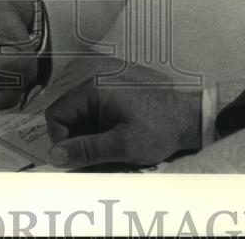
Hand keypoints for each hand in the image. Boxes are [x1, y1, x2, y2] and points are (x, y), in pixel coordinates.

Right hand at [44, 63, 201, 168]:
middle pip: (67, 117)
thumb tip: (53, 157)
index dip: (62, 141)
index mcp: (92, 89)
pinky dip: (100, 134)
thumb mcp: (122, 145)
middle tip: (96, 161)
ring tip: (110, 154)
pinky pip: (95, 116)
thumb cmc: (159, 129)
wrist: (191, 119)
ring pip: (81, 119)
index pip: (56, 115)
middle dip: (77, 142)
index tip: (79, 160)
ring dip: (89, 140)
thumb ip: (86, 150)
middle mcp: (95, 83)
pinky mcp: (114, 96)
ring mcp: (105, 88)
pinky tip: (116, 145)